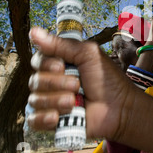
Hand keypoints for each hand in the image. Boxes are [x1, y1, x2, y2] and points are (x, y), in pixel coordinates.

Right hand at [27, 28, 152, 152]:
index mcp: (59, 64)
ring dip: (55, 100)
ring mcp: (51, 102)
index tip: (62, 66)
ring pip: (35, 100)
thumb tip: (33, 31)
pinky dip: (44, 118)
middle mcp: (51, 82)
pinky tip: (57, 117)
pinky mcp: (53, 121)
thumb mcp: (88, 55)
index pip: (37, 60)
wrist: (119, 108)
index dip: (46, 64)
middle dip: (56, 83)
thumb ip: (61, 44)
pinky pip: (34, 120)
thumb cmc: (107, 79)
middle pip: (35, 81)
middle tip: (76, 85)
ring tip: (74, 101)